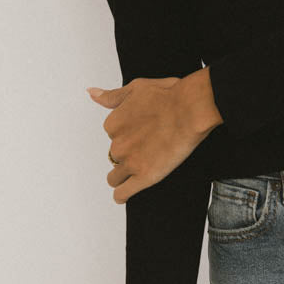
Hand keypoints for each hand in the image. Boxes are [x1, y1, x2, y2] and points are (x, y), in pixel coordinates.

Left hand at [86, 77, 203, 203]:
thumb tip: (92, 94)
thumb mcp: (135, 88)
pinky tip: (126, 193)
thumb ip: (111, 96)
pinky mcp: (144, 177)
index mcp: (113, 124)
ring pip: (115, 177)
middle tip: (149, 148)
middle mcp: (117, 145)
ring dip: (123, 175)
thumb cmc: (169, 96)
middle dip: (128, 154)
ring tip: (139, 171)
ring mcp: (130, 162)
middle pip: (115, 156)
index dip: (128, 135)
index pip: (113, 136)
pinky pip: (122, 193)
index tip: (142, 133)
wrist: (191, 108)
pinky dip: (122, 195)